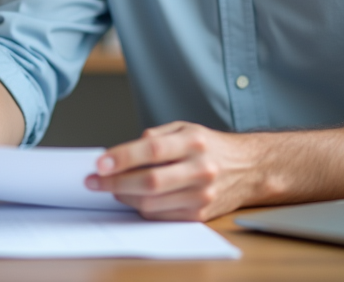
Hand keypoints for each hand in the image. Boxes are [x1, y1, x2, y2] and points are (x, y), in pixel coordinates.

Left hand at [84, 121, 265, 220]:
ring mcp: (201, 194)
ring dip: (125, 197)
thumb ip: (153, 136)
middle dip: (115, 183)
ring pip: (152, 203)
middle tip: (94, 181)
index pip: (152, 150)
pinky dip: (142, 208)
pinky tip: (135, 198)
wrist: (249, 168)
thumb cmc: (210, 146)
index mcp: (193, 141)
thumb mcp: (184, 128)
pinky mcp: (200, 214)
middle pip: (150, 182)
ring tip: (113, 188)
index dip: (122, 157)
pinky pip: (161, 216)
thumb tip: (120, 153)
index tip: (100, 163)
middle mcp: (199, 168)